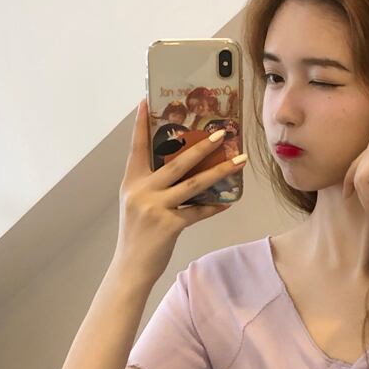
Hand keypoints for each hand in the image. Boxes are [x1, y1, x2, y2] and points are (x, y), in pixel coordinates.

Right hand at [115, 98, 246, 280]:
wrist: (130, 267)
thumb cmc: (136, 235)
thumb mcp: (136, 204)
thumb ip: (152, 186)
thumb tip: (181, 170)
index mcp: (131, 182)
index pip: (137, 148)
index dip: (141, 125)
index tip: (146, 101)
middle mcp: (142, 191)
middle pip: (175, 161)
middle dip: (200, 145)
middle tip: (221, 132)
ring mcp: (155, 207)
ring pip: (193, 183)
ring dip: (219, 170)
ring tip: (238, 160)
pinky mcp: (169, 225)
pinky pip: (197, 211)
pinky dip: (213, 207)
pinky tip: (228, 202)